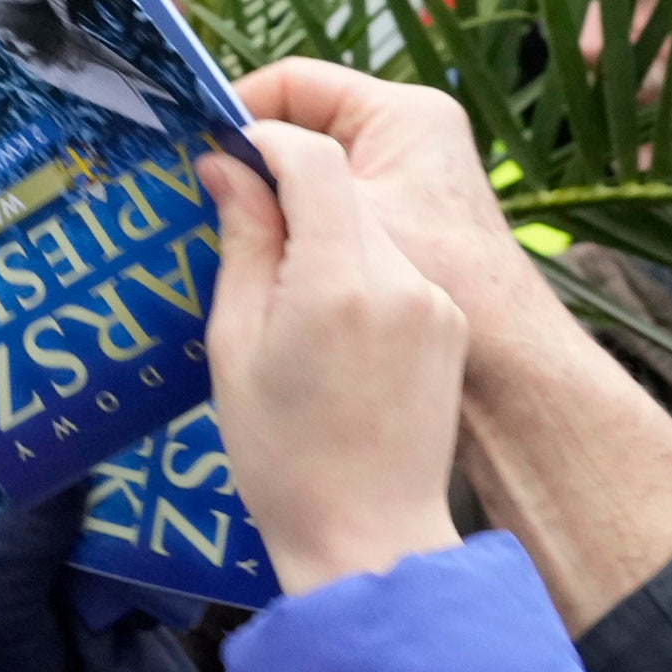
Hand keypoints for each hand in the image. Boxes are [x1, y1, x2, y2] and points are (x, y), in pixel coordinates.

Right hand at [235, 59, 671, 628]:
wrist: (369, 536)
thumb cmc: (285, 456)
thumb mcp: (235, 343)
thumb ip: (242, 241)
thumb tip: (229, 166)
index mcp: (341, 276)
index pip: (310, 153)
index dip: (261, 134)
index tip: (223, 147)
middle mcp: (401, 275)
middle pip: (342, 184)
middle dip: (287, 183)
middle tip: (234, 210)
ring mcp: (433, 299)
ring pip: (367, 224)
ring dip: (321, 229)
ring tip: (274, 286)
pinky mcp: (448, 323)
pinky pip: (392, 267)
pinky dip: (353, 269)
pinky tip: (319, 326)